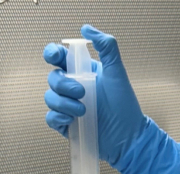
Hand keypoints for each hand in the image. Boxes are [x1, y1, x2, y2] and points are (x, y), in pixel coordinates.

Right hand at [44, 25, 145, 167]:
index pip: (59, 58)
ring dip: (63, 103)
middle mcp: (73, 88)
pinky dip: (58, 118)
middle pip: (53, 78)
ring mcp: (69, 107)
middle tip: (82, 92)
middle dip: (63, 84)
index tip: (56, 57)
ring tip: (82, 111)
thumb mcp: (117, 73)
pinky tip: (72, 120)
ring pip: (50, 98)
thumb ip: (106, 47)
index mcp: (82, 73)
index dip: (52, 53)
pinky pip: (51, 119)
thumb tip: (87, 28)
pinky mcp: (68, 126)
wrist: (129, 138)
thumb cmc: (125, 106)